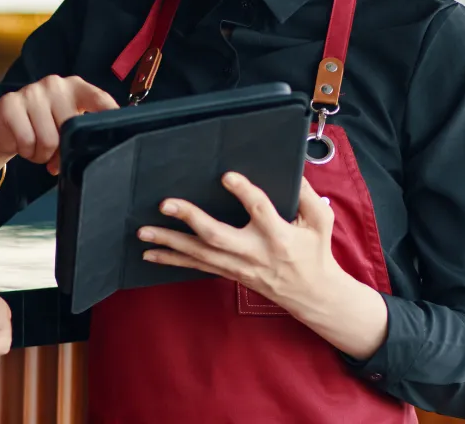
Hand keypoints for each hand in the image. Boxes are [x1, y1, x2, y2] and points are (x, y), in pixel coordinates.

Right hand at [0, 75, 116, 174]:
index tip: (120, 130)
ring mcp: (31, 91)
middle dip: (62, 150)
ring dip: (43, 154)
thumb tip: (92, 153)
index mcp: (75, 87)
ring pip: (48, 141)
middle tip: (54, 153)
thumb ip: (79, 132)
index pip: (99, 99)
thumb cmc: (40, 126)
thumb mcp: (64, 125)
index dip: (110, 114)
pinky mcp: (10, 104)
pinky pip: (27, 141)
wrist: (3, 126)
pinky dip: (27, 152)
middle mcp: (54, 84)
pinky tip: (24, 144)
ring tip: (37, 147)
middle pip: (70, 129)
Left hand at [137, 173, 340, 309]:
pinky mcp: (229, 272)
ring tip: (143, 231)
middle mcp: (254, 252)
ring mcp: (239, 266)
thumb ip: (307, 195)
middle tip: (166, 204)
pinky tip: (150, 254)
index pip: (260, 210)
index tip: (226, 176)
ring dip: (169, 242)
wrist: (312, 295)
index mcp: (279, 236)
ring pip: (199, 254)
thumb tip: (292, 168)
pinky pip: (197, 266)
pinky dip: (172, 260)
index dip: (244, 192)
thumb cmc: (315, 253)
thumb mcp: (321, 222)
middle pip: (218, 236)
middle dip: (190, 219)